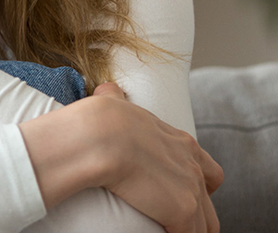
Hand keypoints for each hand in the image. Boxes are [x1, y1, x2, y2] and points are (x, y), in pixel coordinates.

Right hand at [91, 83, 222, 232]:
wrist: (99, 135)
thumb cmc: (101, 119)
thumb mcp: (116, 103)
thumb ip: (117, 98)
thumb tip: (108, 90)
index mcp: (180, 142)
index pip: (208, 171)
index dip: (197, 184)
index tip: (176, 191)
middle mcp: (192, 165)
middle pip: (210, 202)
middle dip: (195, 214)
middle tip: (169, 217)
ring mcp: (191, 189)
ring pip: (204, 225)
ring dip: (186, 229)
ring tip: (163, 229)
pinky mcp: (182, 210)